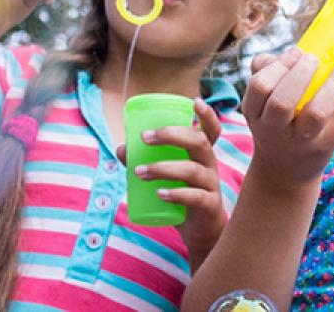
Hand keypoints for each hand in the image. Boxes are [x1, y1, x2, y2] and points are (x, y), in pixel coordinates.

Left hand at [114, 99, 230, 256]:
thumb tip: (122, 148)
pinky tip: (160, 194)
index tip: (195, 101)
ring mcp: (211, 186)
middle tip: (144, 138)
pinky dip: (177, 193)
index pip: (211, 130)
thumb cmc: (182, 198)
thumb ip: (145, 161)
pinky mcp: (209, 206)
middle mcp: (210, 166)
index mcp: (202, 155)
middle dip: (171, 136)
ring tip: (139, 173)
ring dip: (163, 168)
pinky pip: (196, 197)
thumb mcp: (165, 177)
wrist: (200, 233)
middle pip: (199, 142)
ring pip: (193, 170)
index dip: (207, 115)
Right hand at [239, 48, 333, 188]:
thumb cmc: (275, 124)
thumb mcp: (260, 104)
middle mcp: (275, 131)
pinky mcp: (325, 147)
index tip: (296, 53)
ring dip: (333, 85)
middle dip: (301, 74)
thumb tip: (282, 55)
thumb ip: (264, 73)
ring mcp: (301, 142)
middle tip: (314, 59)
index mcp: (255, 114)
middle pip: (283, 101)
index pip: (260, 87)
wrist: (285, 171)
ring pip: (317, 112)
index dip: (280, 66)